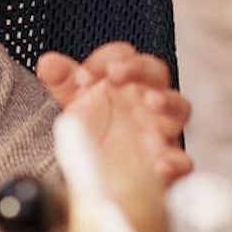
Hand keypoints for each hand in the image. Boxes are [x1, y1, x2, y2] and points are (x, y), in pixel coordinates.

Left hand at [37, 44, 191, 183]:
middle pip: (156, 72)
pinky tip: (160, 165)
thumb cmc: (94, 130)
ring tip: (151, 103)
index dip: (106, 60)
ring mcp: (160, 129)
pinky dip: (175, 162)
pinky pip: (182, 161)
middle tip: (116, 75)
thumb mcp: (74, 103)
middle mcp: (146, 101)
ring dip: (167, 103)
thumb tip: (49, 63)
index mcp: (126, 81)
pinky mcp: (166, 162)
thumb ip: (62, 82)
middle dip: (139, 69)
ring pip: (179, 108)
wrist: (99, 175)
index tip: (82, 76)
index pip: (124, 56)